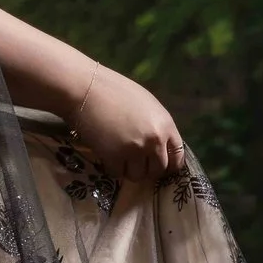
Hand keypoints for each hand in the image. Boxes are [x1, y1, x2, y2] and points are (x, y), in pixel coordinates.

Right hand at [68, 64, 184, 184]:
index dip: (168, 165)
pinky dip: (112, 168)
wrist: (84, 87)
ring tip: (118, 158)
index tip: (158, 166)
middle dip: (146, 168)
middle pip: (158, 170)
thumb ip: (156, 125)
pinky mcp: (114, 156)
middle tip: (133, 162)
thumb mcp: (146, 104)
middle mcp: (155, 140)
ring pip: (138, 175)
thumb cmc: (113, 90)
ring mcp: (135, 150)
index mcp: (166, 125)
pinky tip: (106, 156)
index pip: (177, 157)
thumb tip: (159, 146)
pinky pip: (117, 173)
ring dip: (129, 170)